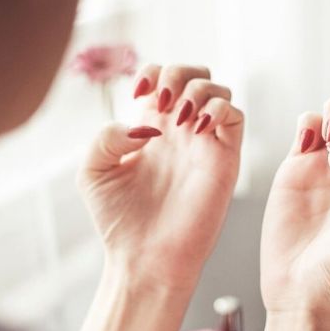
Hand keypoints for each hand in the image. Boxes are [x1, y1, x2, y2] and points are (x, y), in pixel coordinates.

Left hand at [79, 65, 242, 290]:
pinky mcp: (225, 159)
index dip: (153, 71)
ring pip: (218, 90)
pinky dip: (220, 109)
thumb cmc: (119, 222)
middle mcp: (180, 132)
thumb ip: (107, 136)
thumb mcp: (94, 171)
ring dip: (198, 90)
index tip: (141, 93)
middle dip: (179, 73)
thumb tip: (147, 123)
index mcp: (150, 129)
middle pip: (194, 75)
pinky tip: (197, 127)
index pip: (161, 77)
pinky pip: (235, 116)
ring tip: (180, 117)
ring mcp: (204, 144)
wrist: (145, 259)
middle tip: (164, 100)